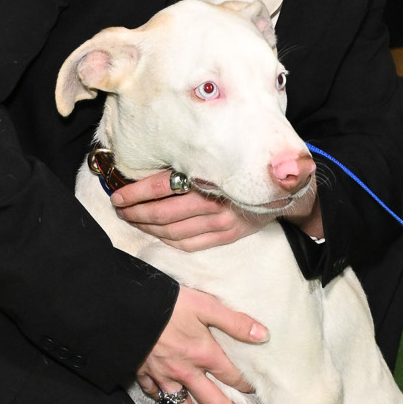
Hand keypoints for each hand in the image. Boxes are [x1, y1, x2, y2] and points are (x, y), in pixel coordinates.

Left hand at [112, 170, 316, 251]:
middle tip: (119, 209)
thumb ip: (194, 163)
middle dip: (136, 212)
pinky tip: (155, 234)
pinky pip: (189, 244)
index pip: (164, 187)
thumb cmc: (247, 168)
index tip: (119, 195)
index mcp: (211, 179)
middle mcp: (215, 204)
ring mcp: (221, 224)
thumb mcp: (222, 159)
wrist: (283, 189)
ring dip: (148, 227)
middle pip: (164, 212)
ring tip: (132, 220)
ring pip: (173, 231)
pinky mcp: (226, 236)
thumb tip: (157, 163)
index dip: (138, 193)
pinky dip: (168, 241)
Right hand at [136, 286, 268, 403]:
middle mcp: (186, 372)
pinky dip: (163, 402)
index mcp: (204, 354)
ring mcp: (164, 376)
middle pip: (211, 401)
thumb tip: (263, 336)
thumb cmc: (170, 304)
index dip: (246, 386)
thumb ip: (235, 322)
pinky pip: (155, 395)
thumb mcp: (207, 306)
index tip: (254, 392)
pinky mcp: (143, 374)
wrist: (128, 309)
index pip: (232, 377)